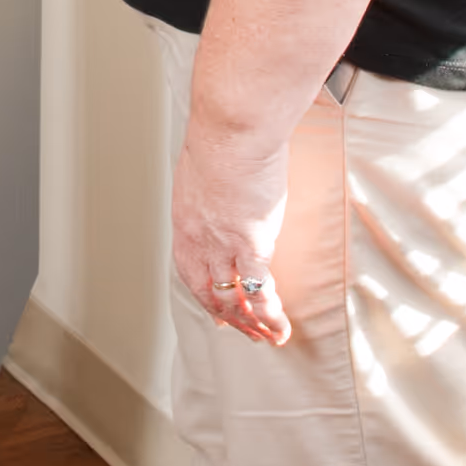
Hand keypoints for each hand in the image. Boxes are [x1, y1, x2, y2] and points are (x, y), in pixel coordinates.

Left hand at [172, 116, 292, 346]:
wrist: (232, 127)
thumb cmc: (223, 134)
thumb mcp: (206, 165)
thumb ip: (213, 186)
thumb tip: (227, 186)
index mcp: (186, 217)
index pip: (189, 266)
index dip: (202, 291)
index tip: (215, 308)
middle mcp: (198, 237)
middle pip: (207, 288)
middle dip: (225, 314)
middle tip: (238, 329)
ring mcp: (222, 243)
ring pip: (232, 296)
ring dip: (249, 322)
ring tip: (264, 337)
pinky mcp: (251, 243)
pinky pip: (259, 289)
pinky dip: (269, 314)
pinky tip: (279, 327)